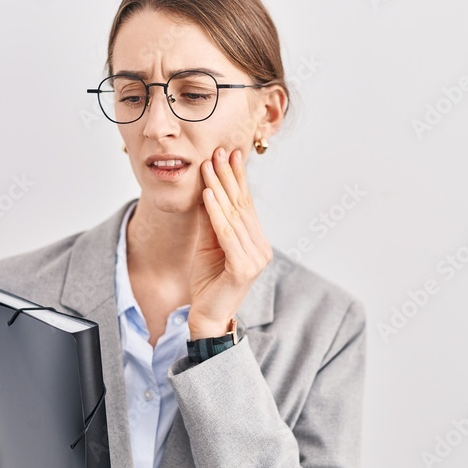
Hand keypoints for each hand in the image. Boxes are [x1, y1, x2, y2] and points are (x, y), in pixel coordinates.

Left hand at [189, 146, 272, 339]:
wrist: (207, 316)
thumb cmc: (208, 281)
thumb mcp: (208, 244)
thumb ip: (211, 220)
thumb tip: (208, 188)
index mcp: (256, 242)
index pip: (246, 205)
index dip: (237, 178)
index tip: (229, 153)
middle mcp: (261, 248)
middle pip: (242, 206)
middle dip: (229, 176)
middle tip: (220, 150)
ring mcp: (255, 259)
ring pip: (233, 217)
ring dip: (219, 188)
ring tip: (209, 166)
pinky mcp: (244, 269)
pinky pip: (226, 234)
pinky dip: (216, 213)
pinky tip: (208, 194)